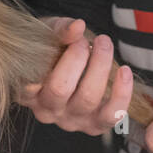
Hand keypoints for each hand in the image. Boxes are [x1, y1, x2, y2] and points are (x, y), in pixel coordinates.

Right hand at [18, 17, 134, 135]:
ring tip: (103, 43)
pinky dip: (122, 92)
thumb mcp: (49, 34)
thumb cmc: (53, 49)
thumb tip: (78, 27)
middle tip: (84, 40)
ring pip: (88, 98)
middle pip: (60, 88)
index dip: (49, 55)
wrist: (70, 67)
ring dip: (100, 65)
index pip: (31, 82)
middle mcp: (47, 112)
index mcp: (27, 93)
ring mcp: (71, 121)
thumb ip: (59, 30)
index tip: (62, 39)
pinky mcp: (95, 126)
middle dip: (77, 56)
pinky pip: (112, 115)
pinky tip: (124, 70)